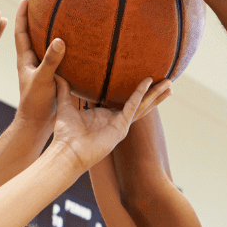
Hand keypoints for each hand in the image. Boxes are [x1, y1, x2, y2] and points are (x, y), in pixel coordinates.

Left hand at [13, 0, 65, 129]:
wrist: (38, 124)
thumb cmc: (35, 103)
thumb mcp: (43, 80)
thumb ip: (50, 61)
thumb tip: (59, 40)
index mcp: (25, 60)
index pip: (20, 32)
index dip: (21, 14)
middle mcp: (32, 62)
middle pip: (32, 34)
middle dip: (36, 18)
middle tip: (43, 1)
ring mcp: (42, 69)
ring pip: (44, 46)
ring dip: (49, 32)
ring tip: (59, 17)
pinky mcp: (52, 77)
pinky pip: (56, 58)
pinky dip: (62, 49)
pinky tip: (73, 45)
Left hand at [51, 77, 170, 170]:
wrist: (67, 151)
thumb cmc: (65, 135)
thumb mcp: (66, 106)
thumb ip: (64, 90)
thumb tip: (57, 75)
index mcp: (104, 116)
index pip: (123, 101)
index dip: (134, 91)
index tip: (145, 79)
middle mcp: (115, 120)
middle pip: (140, 104)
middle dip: (154, 93)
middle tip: (167, 81)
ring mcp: (120, 125)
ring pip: (142, 106)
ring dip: (155, 94)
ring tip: (169, 83)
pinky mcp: (121, 127)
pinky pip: (132, 106)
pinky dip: (140, 94)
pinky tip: (148, 83)